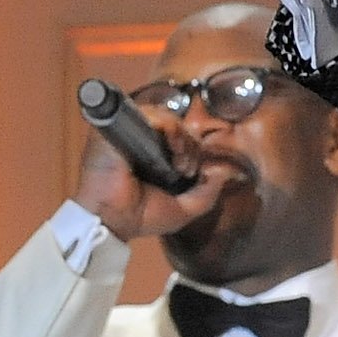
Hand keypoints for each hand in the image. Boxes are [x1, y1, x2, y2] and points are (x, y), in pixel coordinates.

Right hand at [74, 110, 231, 245]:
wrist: (110, 220)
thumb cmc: (140, 216)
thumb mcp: (184, 209)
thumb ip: (207, 192)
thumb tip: (227, 170)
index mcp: (154, 153)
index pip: (182, 136)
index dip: (195, 149)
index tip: (195, 172)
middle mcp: (142, 138)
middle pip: (179, 125)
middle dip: (192, 147)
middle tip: (188, 170)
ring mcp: (131, 129)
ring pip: (169, 118)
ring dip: (184, 140)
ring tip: (180, 165)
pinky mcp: (121, 124)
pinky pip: (154, 115)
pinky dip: (171, 130)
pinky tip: (173, 153)